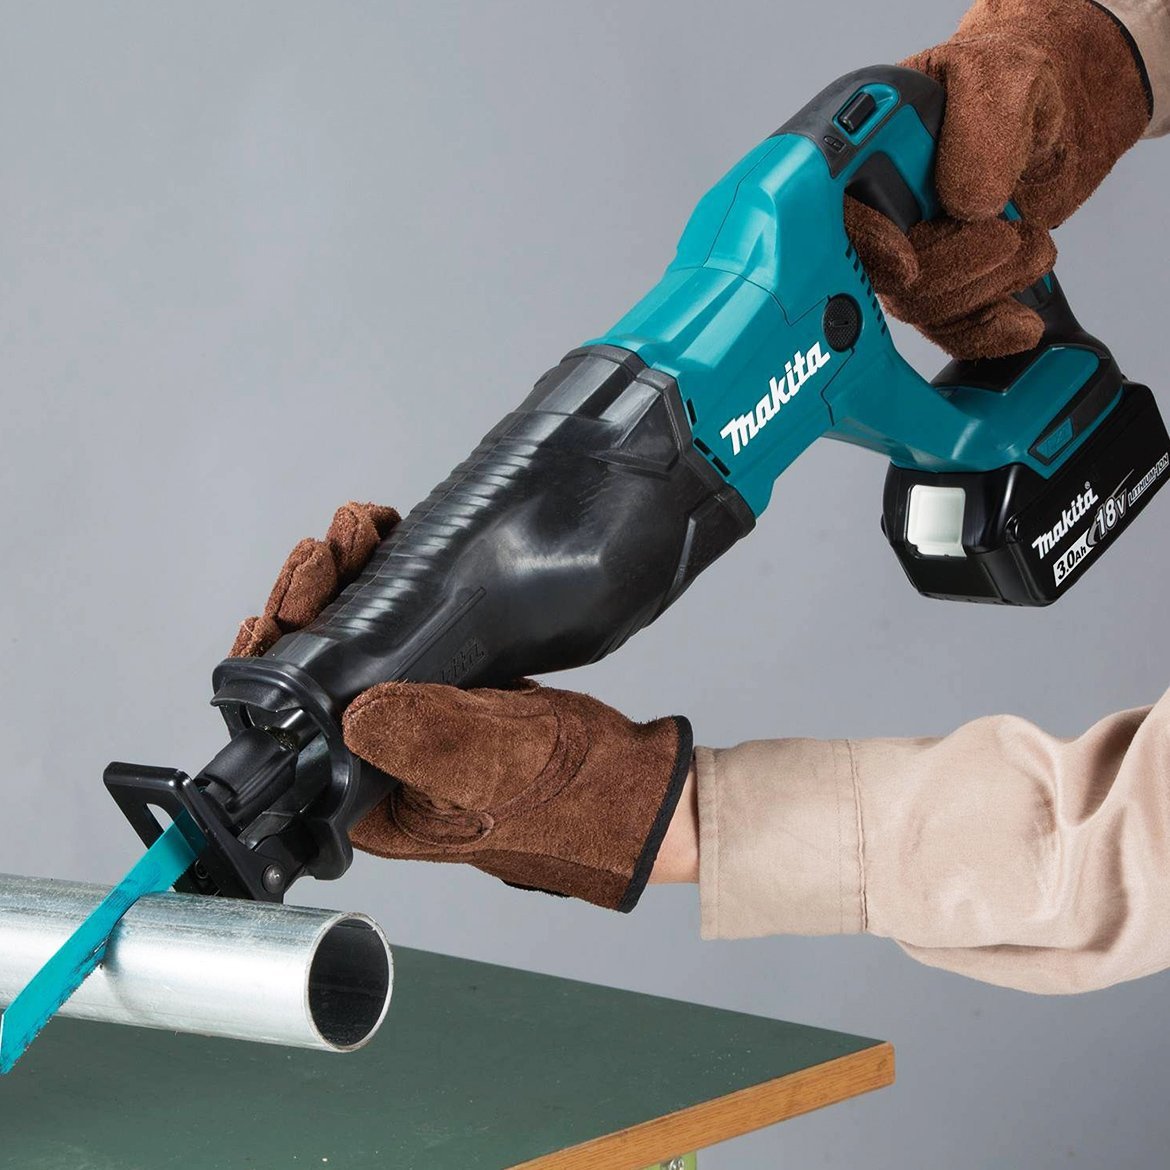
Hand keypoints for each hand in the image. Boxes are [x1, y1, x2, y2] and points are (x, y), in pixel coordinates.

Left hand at [233, 503, 692, 910]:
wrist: (633, 784)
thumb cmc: (574, 798)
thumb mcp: (497, 769)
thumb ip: (428, 742)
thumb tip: (354, 710)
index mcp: (367, 801)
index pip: (290, 729)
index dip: (273, 664)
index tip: (277, 607)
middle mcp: (374, 761)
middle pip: (311, 671)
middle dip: (312, 600)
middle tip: (329, 545)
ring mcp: (406, 718)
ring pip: (347, 642)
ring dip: (345, 581)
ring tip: (357, 529)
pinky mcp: (437, 686)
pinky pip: (392, 629)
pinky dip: (384, 584)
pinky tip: (387, 543)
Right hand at [845, 0, 1149, 358]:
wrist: (1052, 119)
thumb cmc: (1010, 84)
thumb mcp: (1001, 80)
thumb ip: (982, 128)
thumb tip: (964, 201)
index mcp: (863, 149)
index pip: (835, 212)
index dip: (866, 243)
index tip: (906, 263)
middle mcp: (872, 207)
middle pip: (882, 274)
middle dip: (953, 267)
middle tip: (1008, 235)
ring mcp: (902, 250)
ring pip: (919, 306)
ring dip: (984, 289)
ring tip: (1033, 247)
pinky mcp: (936, 283)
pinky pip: (945, 328)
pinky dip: (984, 332)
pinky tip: (1016, 324)